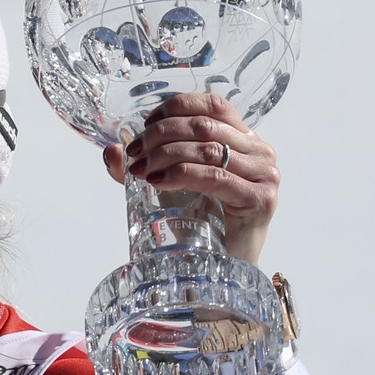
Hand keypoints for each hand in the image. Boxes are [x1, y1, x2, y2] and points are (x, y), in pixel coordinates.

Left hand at [101, 93, 277, 265]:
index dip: (177, 108)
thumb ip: (145, 166)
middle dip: (161, 136)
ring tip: (141, 170)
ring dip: (166, 155)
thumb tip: (110, 150)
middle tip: (134, 153)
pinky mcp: (260, 199)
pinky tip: (158, 183)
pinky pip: (215, 178)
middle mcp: (259, 151)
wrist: (223, 269)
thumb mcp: (170, 186)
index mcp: (243, 139)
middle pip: (205, 126)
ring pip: (208, 150)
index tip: (145, 124)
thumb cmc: (201, 226)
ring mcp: (264, 175)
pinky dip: (183, 175)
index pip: (214, 105)